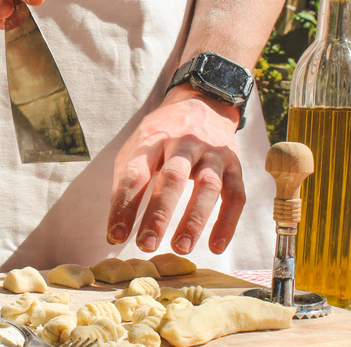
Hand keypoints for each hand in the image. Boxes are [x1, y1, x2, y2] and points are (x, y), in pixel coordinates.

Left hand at [107, 86, 245, 254]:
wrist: (201, 101)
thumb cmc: (162, 134)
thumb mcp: (137, 147)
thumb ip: (126, 184)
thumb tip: (115, 232)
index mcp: (152, 139)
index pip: (135, 174)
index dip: (124, 205)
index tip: (115, 236)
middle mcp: (183, 142)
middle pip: (172, 178)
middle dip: (159, 213)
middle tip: (147, 245)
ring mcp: (211, 152)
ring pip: (207, 186)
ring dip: (194, 219)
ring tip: (181, 247)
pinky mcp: (233, 163)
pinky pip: (235, 194)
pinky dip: (227, 222)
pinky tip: (216, 246)